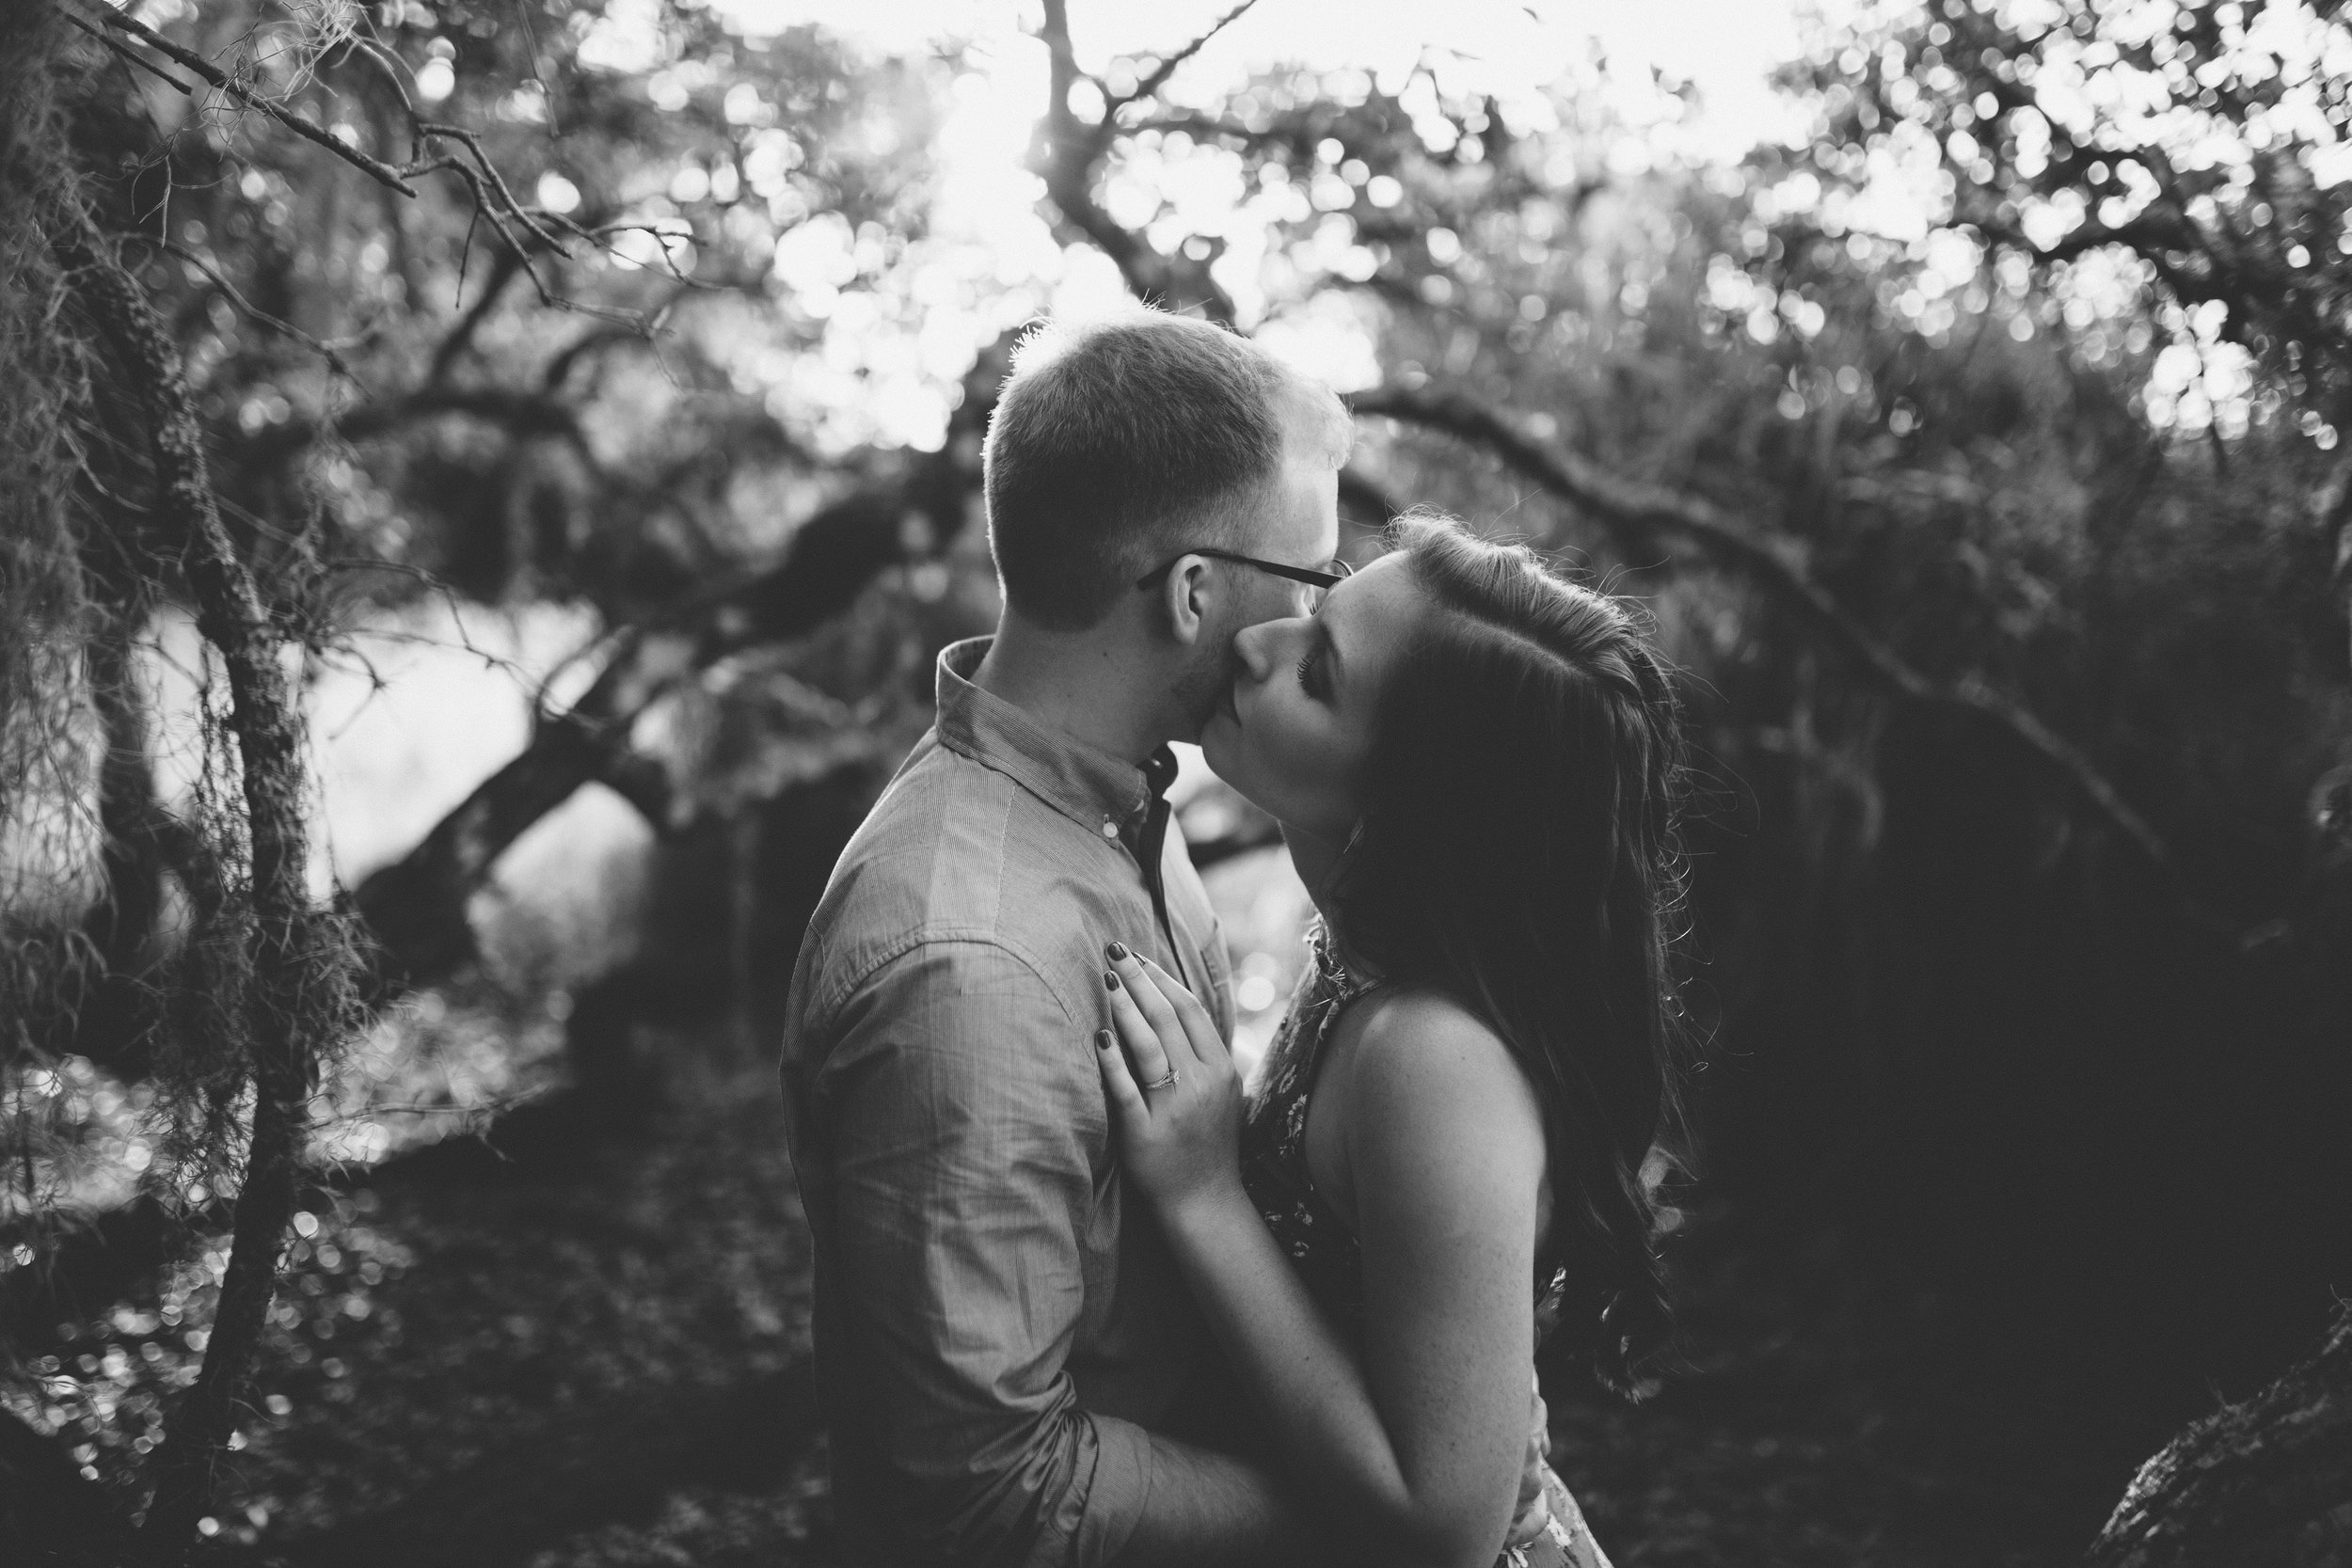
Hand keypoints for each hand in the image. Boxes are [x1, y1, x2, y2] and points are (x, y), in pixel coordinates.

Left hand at [1094, 943, 1246, 1222]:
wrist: (1205, 1199)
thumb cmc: (1208, 1140)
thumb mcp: (1223, 1091)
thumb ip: (1206, 1052)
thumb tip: (1178, 1006)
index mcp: (1220, 1068)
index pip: (1189, 1009)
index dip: (1161, 978)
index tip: (1137, 955)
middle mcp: (1201, 1083)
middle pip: (1167, 1018)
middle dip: (1138, 979)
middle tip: (1112, 951)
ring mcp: (1175, 1108)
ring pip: (1148, 1046)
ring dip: (1125, 1008)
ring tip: (1105, 980)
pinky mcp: (1146, 1133)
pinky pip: (1126, 1090)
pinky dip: (1112, 1061)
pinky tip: (1098, 1037)